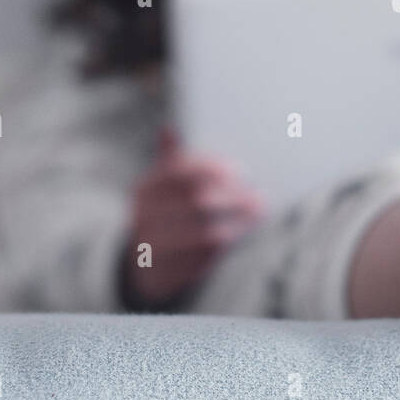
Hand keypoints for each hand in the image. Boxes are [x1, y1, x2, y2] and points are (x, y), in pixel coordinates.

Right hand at [121, 127, 262, 309]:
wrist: (142, 263)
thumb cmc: (162, 214)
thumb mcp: (161, 186)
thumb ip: (170, 159)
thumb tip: (169, 128)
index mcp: (145, 189)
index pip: (180, 172)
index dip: (212, 169)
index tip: (240, 170)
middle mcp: (145, 217)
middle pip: (195, 202)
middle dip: (232, 197)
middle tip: (257, 195)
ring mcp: (156, 247)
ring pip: (203, 233)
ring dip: (236, 223)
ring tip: (257, 214)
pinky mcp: (171, 272)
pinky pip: (205, 259)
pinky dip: (228, 246)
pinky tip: (244, 235)